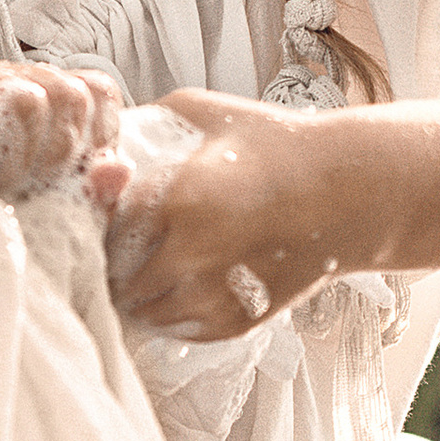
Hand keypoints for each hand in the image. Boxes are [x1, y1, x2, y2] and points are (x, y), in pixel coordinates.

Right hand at [0, 59, 123, 280]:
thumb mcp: (37, 220)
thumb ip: (82, 197)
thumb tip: (118, 169)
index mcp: (26, 97)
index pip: (96, 90)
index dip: (98, 138)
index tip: (70, 182)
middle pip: (69, 92)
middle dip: (62, 154)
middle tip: (28, 189)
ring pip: (29, 96)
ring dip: (22, 157)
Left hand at [99, 90, 373, 340]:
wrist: (347, 192)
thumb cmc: (274, 144)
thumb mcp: (200, 112)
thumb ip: (139, 125)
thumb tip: (92, 149)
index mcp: (177, 200)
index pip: (98, 227)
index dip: (93, 221)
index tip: (99, 214)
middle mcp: (191, 255)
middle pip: (112, 274)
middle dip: (111, 259)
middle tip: (121, 242)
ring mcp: (212, 296)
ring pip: (139, 309)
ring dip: (137, 289)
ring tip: (151, 261)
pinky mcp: (231, 323)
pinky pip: (174, 327)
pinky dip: (169, 309)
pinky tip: (183, 279)